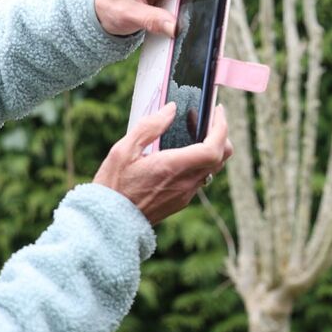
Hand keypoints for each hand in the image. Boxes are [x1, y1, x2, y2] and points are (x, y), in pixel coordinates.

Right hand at [92, 102, 234, 224]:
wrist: (109, 223)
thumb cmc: (113, 186)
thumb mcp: (123, 151)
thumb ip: (149, 127)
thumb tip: (171, 109)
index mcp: (173, 167)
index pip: (214, 148)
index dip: (221, 127)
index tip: (217, 110)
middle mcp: (186, 182)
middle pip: (222, 156)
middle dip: (221, 134)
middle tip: (210, 119)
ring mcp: (186, 194)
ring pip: (214, 167)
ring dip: (212, 148)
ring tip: (196, 133)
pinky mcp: (182, 201)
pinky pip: (202, 177)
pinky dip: (202, 161)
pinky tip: (183, 153)